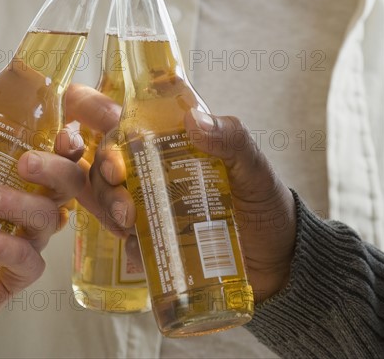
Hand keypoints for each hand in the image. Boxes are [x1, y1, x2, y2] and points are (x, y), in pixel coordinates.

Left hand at [0, 90, 85, 336]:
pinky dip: (3, 245)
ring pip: (47, 218)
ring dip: (17, 203)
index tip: (62, 135)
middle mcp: (35, 205)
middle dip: (53, 170)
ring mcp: (31, 239)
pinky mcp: (21, 272)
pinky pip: (27, 259)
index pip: (61, 156)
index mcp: (23, 178)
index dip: (71, 145)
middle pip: (68, 184)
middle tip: (25, 163)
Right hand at [88, 106, 296, 302]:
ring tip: (127, 222)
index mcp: (173, 146)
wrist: (279, 264)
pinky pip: (126, 238)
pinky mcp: (153, 240)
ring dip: (108, 206)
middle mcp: (155, 173)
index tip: (116, 156)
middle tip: (120, 190)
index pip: (129, 128)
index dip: (106, 132)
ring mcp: (151, 207)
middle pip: (109, 164)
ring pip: (109, 198)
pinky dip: (126, 242)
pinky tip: (136, 247)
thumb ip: (233, 140)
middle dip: (104, 176)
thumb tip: (194, 120)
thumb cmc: (267, 206)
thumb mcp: (254, 169)